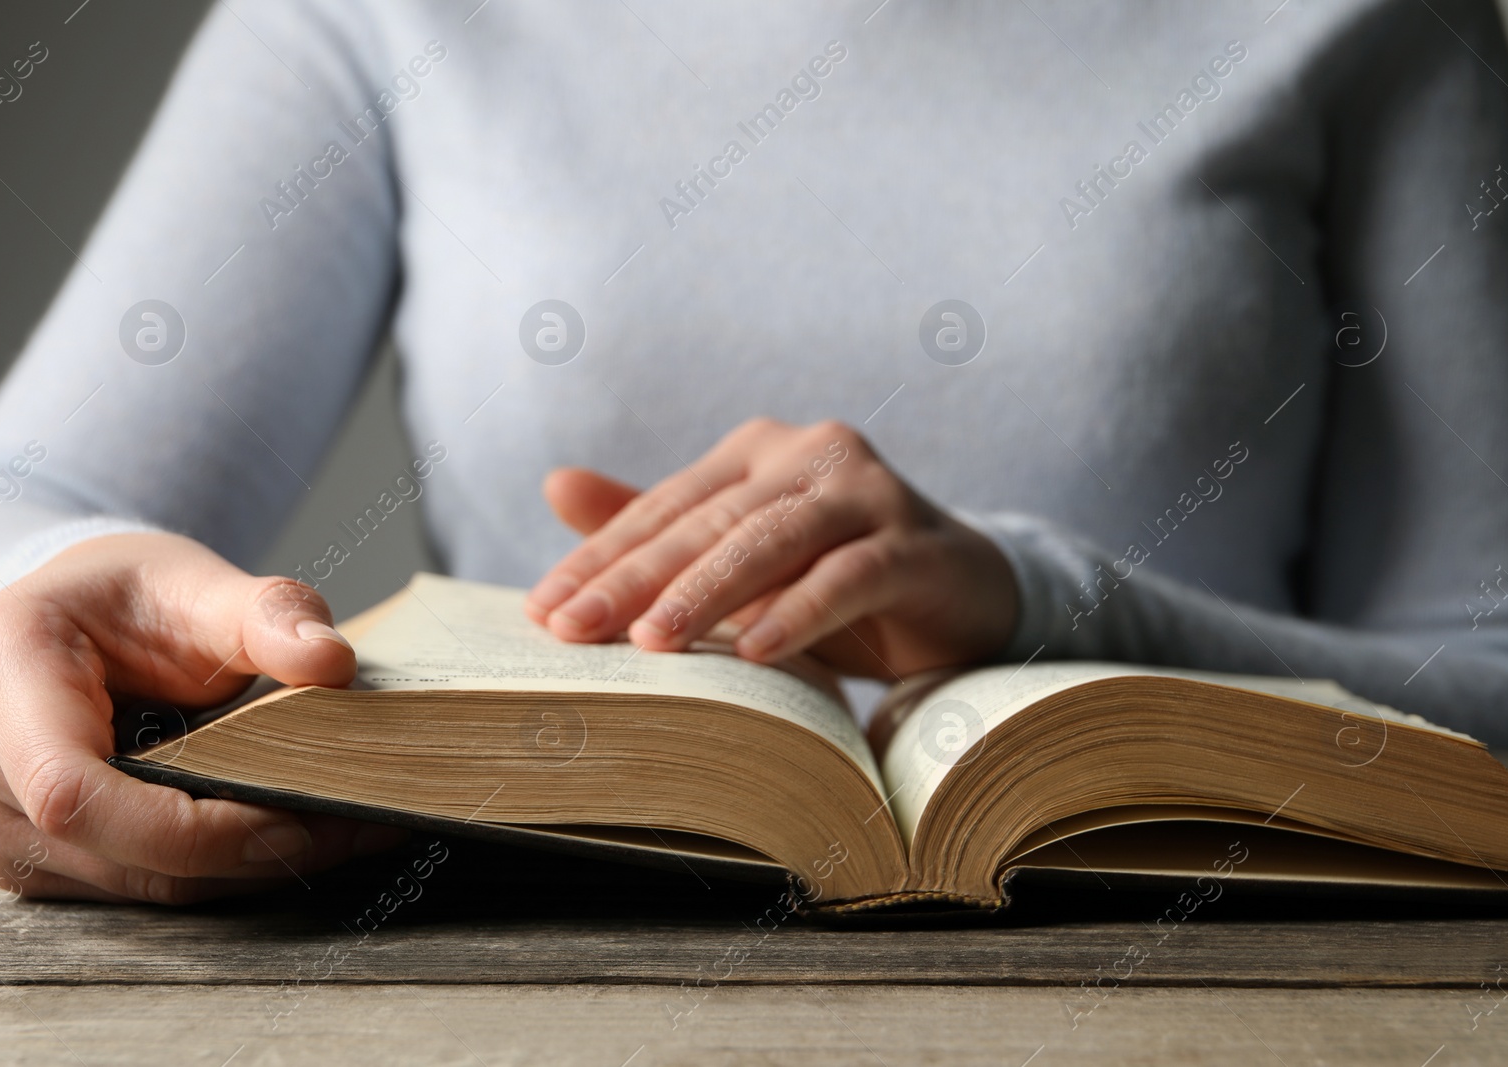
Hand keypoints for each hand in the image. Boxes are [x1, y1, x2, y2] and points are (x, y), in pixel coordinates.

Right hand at [0, 532, 402, 902]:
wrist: (65, 615)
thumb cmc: (120, 594)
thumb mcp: (192, 579)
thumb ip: (266, 612)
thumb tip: (331, 662)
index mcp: (1, 674)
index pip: (76, 792)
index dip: (189, 827)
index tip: (296, 814)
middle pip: (117, 851)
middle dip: (249, 850)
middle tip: (364, 820)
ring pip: (134, 883)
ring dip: (247, 867)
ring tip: (351, 825)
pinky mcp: (32, 854)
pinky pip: (133, 882)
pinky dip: (218, 866)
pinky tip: (292, 830)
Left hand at [525, 418, 1017, 677]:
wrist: (964, 595)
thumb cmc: (838, 576)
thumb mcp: (744, 561)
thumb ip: (662, 527)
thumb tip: (555, 484)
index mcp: (760, 450)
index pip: (666, 506)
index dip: (601, 556)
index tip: (543, 609)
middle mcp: (812, 455)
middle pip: (709, 521)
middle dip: (634, 578)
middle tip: (571, 629)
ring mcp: (869, 494)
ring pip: (772, 539)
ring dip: (707, 591)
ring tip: (649, 641)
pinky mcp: (915, 546)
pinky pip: (849, 577)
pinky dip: (799, 612)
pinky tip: (753, 651)